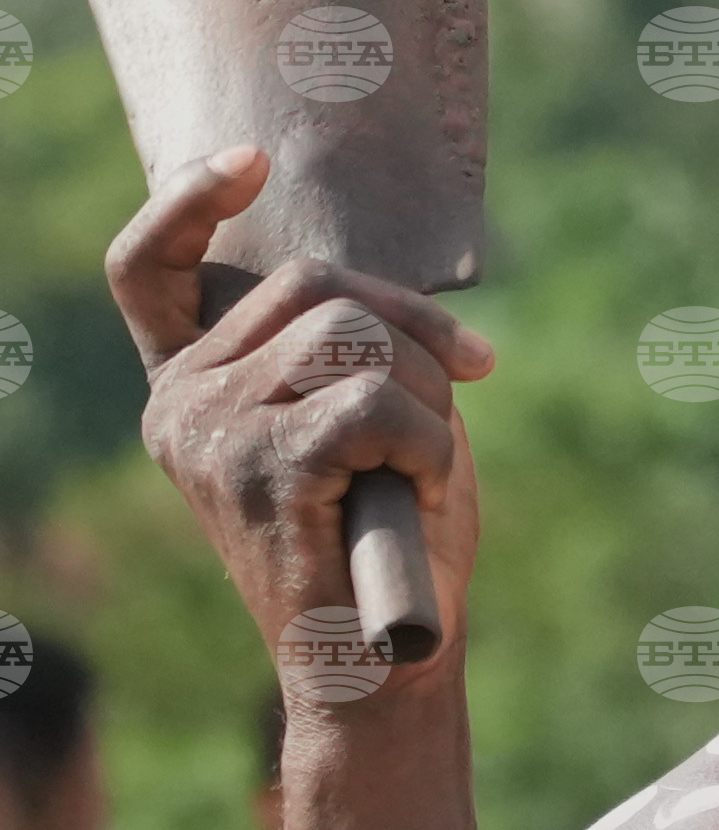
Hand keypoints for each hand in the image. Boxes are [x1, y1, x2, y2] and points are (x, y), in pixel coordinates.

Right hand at [106, 146, 493, 666]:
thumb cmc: (386, 546)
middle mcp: (181, 403)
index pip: (149, 269)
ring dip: (427, 389)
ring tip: (424, 465)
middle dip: (411, 329)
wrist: (379, 667)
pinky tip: (421, 491)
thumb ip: (344, 348)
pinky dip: (427, 440)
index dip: (190, 201)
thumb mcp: (361, 424)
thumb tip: (381, 287)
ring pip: (350, 332)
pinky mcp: (262, 467)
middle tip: (457, 398)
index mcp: (192, 387)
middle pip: (312, 284)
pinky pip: (374, 398)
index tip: (249, 162)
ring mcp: (211, 433)